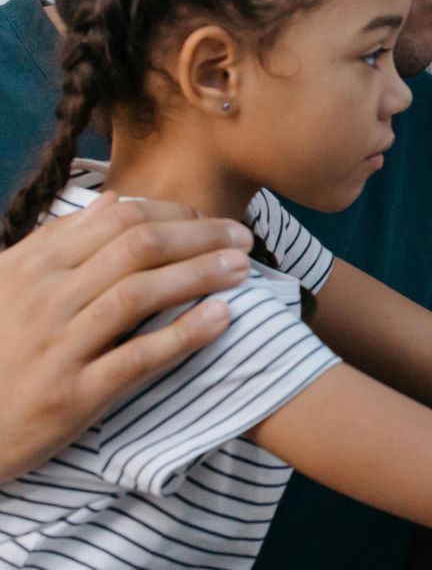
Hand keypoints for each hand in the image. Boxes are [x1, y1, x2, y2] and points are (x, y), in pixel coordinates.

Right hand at [0, 193, 252, 479]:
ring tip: (242, 268)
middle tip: (243, 238)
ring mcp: (57, 346)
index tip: (207, 218)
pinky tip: (222, 318)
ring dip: (200, 275)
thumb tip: (113, 202)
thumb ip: (59, 243)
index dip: (173, 213)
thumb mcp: (8, 286)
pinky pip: (137, 357)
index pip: (117, 221)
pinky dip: (184, 334)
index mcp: (31, 267)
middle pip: (137, 248)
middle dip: (199, 237)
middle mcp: (43, 299)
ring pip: (139, 294)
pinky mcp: (72, 395)